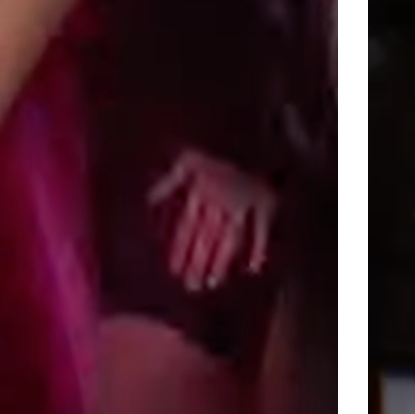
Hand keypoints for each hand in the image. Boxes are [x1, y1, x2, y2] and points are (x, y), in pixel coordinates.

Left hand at [150, 149, 276, 291]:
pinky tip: (253, 270)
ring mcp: (245, 202)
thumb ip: (167, 181)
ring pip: (231, 238)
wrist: (251, 127)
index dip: (181, 249)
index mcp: (202, 189)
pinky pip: (263, 229)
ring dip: (221, 261)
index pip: (189, 227)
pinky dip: (260, 249)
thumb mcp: (186, 156)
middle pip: (209, 238)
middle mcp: (222, 200)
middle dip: (199, 263)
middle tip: (192, 286)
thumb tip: (147, 201)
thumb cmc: (216, 141)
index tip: (175, 271)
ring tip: (212, 283)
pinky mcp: (266, 201)